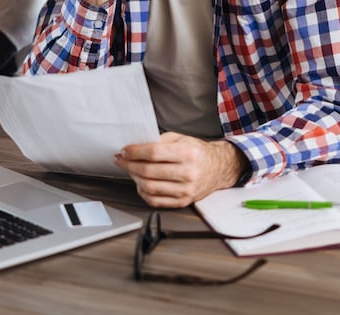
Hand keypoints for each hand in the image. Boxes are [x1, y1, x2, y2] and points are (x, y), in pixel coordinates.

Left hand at [115, 132, 247, 207]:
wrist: (218, 168)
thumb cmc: (197, 153)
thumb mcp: (181, 138)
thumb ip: (159, 141)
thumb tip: (135, 146)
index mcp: (187, 154)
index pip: (153, 153)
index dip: (134, 152)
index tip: (124, 151)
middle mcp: (188, 173)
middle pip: (148, 171)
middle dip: (129, 164)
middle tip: (121, 160)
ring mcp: (186, 190)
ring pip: (149, 187)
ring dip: (134, 178)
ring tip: (130, 170)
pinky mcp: (183, 201)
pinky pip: (156, 200)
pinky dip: (143, 192)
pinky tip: (140, 183)